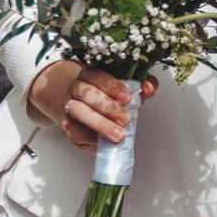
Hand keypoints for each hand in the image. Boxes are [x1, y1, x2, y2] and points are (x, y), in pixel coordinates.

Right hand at [27, 60, 157, 149]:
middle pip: (86, 93)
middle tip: (125, 118)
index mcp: (90, 74)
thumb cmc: (105, 97)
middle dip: (107, 106)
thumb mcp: (124, 89)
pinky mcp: (66, 125)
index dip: (112, 85)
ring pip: (78, 111)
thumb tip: (149, 88)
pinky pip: (74, 131)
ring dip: (100, 123)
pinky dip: (89, 138)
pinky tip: (102, 142)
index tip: (127, 97)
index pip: (97, 74)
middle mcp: (76, 87)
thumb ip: (139, 87)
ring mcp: (69, 106)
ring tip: (118, 134)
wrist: (76, 106)